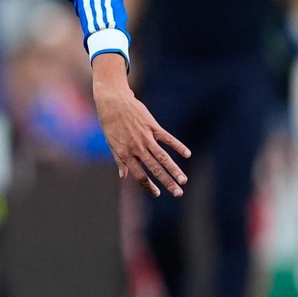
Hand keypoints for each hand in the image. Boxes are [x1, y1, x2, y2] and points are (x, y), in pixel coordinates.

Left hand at [91, 53, 190, 197]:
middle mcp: (136, 148)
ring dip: (174, 169)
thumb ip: (119, 160)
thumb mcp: (111, 143)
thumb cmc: (110, 123)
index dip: (148, 186)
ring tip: (184, 180)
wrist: (113, 102)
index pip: (139, 175)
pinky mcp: (152, 126)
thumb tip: (123, 176)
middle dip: (167, 183)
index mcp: (125, 154)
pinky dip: (178, 146)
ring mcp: (146, 137)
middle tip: (178, 193)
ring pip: (163, 157)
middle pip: (154, 169)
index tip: (158, 194)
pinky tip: (187, 154)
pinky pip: (168, 139)